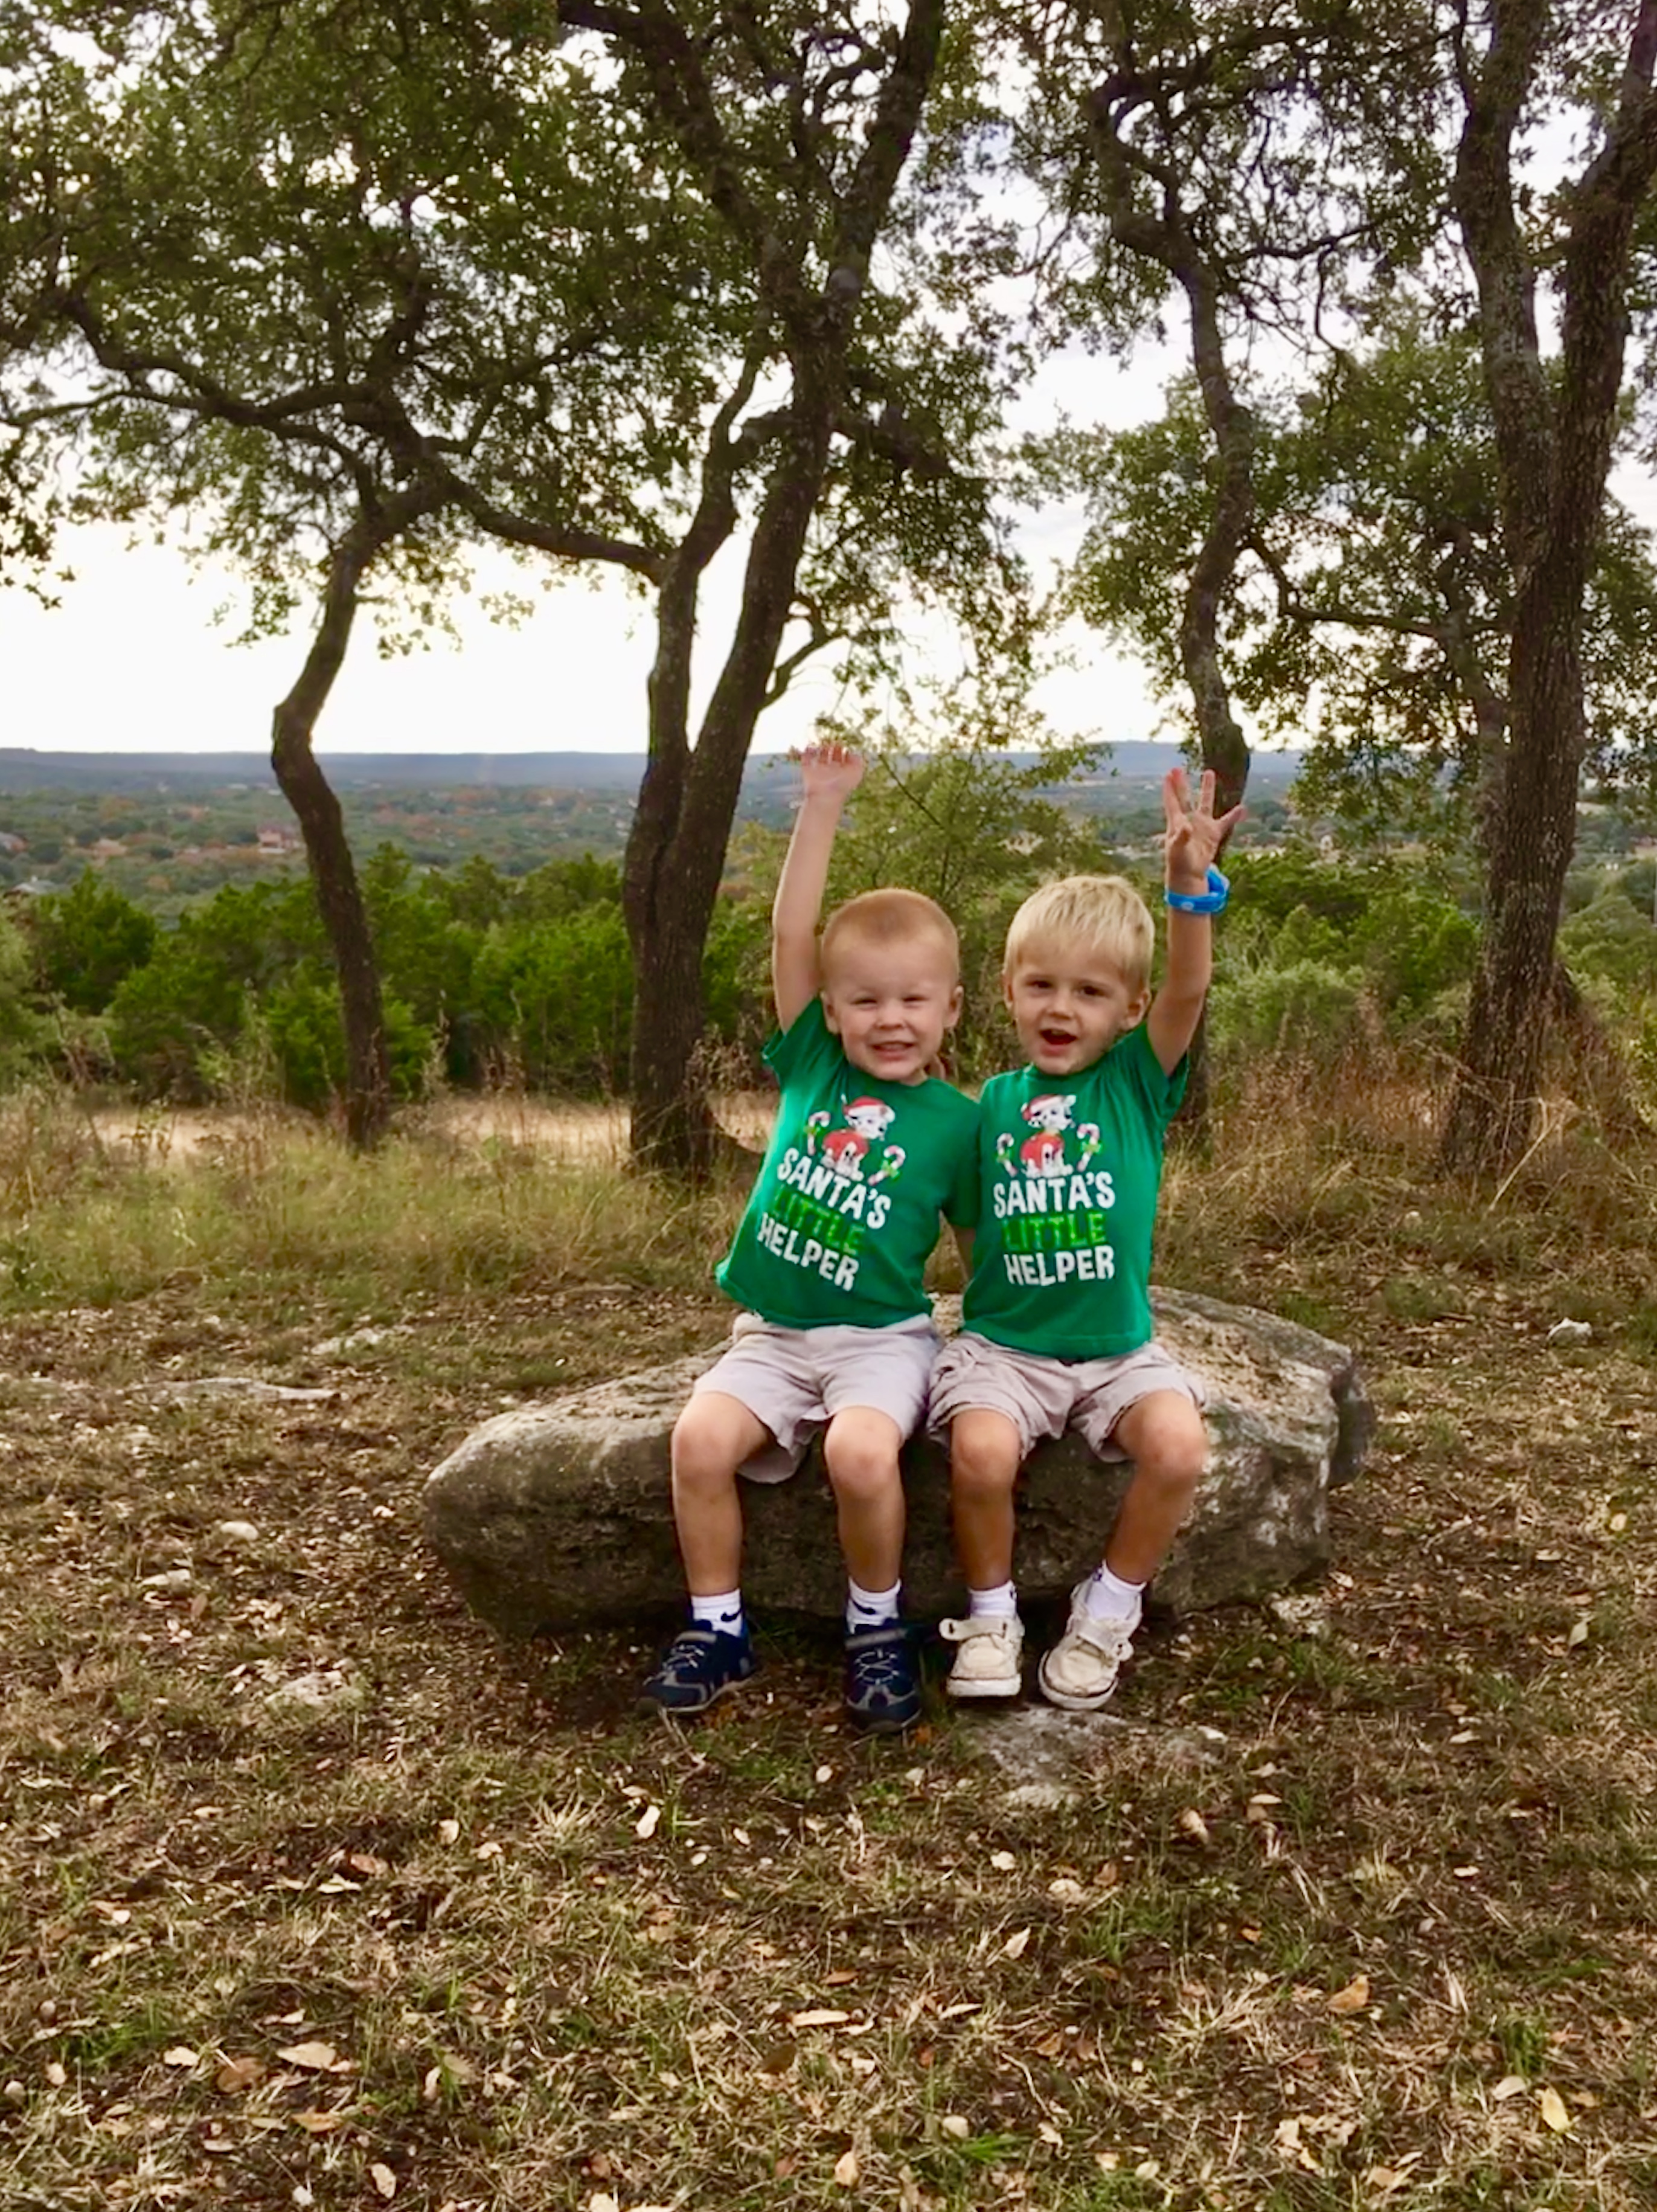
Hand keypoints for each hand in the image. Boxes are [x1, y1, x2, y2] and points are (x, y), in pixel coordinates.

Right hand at [798, 738, 865, 803]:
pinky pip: (806, 760)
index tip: (844, 745)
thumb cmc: (842, 784)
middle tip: (833, 740)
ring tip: (823, 741)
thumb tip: (852, 753)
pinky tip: (809, 745)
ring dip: (821, 749)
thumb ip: (857, 761)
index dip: (844, 751)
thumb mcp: (857, 772)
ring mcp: (819, 772)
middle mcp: (832, 772)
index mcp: (843, 772)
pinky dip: (806, 753)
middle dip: (833, 748)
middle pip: (832, 758)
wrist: (825, 795)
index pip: (844, 760)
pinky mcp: (808, 772)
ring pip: (820, 758)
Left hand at [1162, 765, 1242, 892]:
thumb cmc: (1178, 863)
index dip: (1170, 788)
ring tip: (1209, 772)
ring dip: (1207, 789)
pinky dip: (1234, 816)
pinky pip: (1226, 821)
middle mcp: (1189, 820)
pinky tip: (1243, 808)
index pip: (1172, 801)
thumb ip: (1181, 837)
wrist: (1189, 875)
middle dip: (1183, 783)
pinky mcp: (1213, 833)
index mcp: (1176, 823)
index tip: (1168, 773)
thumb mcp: (1177, 850)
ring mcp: (1202, 825)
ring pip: (1206, 803)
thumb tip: (1187, 826)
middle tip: (1178, 768)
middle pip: (1186, 797)